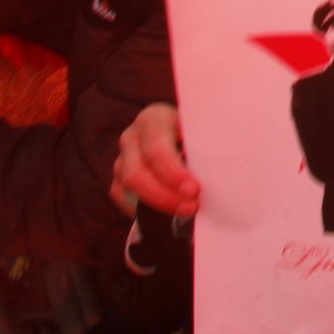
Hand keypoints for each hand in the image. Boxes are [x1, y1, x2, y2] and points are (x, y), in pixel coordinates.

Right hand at [111, 101, 197, 217]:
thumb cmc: (195, 131)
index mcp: (153, 119)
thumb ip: (203, 146)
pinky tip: (164, 214)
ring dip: (156, 204)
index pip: (157, 150)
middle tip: (191, 207)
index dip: (174, 174)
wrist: (181, 131)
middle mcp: (132, 136)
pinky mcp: (118, 176)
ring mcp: (121, 157)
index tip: (194, 190)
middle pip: (137, 172)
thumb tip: (216, 172)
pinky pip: (120, 196)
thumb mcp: (200, 130)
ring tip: (184, 211)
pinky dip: (140, 209)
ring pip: (127, 186)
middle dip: (164, 195)